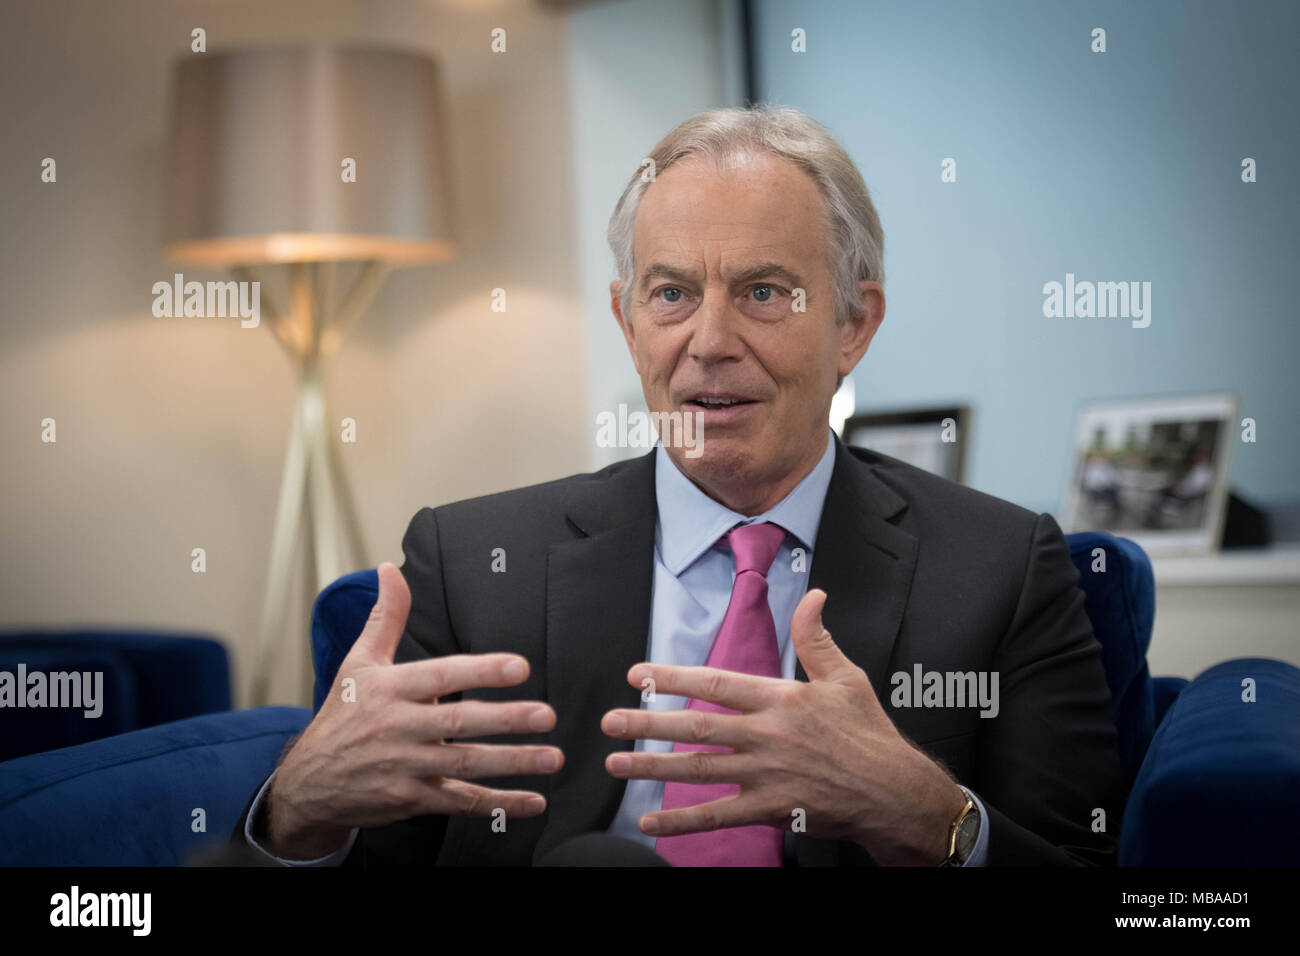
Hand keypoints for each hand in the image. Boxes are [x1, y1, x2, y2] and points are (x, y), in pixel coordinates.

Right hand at [265, 562, 563, 859]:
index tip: (520, 666)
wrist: (306, 783)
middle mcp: (399, 728)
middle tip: (548, 714)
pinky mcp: (411, 800)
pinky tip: (533, 802)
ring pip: (466, 765)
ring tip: (552, 758)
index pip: (441, 675)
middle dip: (506, 719)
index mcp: (390, 689)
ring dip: (513, 763)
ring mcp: (406, 767)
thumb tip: (389, 569)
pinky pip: (461, 803)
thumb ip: (385, 618)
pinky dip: (498, 804)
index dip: (481, 670)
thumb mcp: (358, 663)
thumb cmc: (342, 715)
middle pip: (459, 723)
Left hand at [601, 588, 965, 864]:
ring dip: (652, 767)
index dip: (674, 677)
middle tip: (609, 721)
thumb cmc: (869, 732)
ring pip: (699, 770)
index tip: (638, 674)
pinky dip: (681, 821)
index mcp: (780, 699)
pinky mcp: (771, 809)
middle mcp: (767, 735)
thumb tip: (813, 594)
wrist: (895, 791)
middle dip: (648, 723)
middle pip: (697, 727)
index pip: (716, 683)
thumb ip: (817, 638)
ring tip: (614, 763)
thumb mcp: (846, 677)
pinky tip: (649, 820)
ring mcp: (766, 774)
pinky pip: (718, 816)